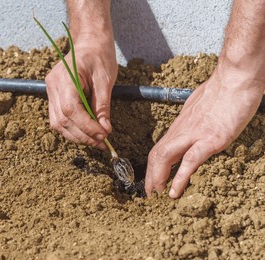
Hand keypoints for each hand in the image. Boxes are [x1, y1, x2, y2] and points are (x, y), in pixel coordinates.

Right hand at [45, 36, 117, 149]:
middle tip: (102, 143)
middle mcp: (53, 85)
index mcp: (65, 77)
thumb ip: (102, 106)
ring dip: (76, 136)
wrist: (89, 42)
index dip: (86, 126)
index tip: (102, 136)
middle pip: (62, 119)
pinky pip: (58, 118)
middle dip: (82, 135)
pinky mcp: (53, 96)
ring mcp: (50, 91)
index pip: (70, 109)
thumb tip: (104, 130)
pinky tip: (85, 133)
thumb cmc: (99, 56)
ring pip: (58, 123)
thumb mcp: (105, 80)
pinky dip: (71, 129)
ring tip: (96, 141)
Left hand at [145, 65, 264, 197]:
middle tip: (150, 192)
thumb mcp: (202, 106)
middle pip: (157, 154)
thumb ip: (196, 119)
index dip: (153, 165)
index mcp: (181, 125)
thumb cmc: (223, 90)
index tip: (152, 179)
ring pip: (165, 157)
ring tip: (156, 193)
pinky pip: (190, 161)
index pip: (161, 148)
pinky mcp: (210, 139)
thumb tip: (196, 125)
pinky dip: (180, 178)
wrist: (236, 78)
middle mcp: (183, 130)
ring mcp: (195, 135)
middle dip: (151, 175)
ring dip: (158, 177)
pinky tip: (175, 191)